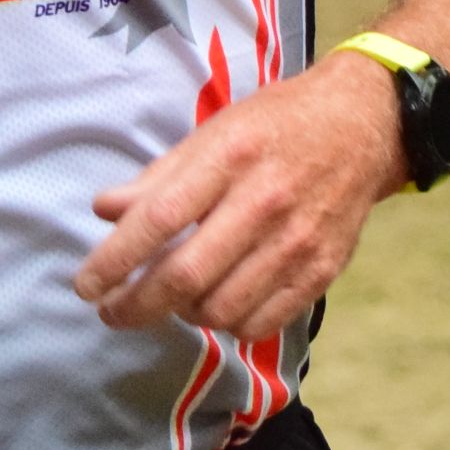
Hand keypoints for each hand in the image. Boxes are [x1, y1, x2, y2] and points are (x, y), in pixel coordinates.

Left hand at [72, 50, 404, 342]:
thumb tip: (103, 210)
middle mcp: (265, 201)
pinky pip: (261, 322)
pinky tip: (217, 303)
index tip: (86, 286)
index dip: (115, 260)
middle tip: (111, 312)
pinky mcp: (323, 270)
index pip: (159, 219)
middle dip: (136, 305)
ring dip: (182, 314)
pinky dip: (229, 324)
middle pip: (186, 275)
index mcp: (230, 156)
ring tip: (170, 300)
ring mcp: (298, 241)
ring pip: (221, 308)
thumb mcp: (214, 131)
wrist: (363, 125)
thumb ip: (159, 176)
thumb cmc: (275, 125)